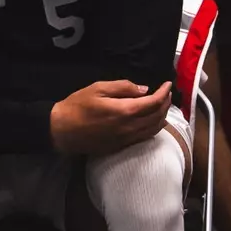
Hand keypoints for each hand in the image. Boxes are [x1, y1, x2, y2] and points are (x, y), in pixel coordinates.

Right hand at [50, 80, 172, 155]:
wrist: (62, 131)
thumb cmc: (78, 106)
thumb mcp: (98, 88)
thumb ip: (123, 87)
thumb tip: (144, 89)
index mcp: (125, 111)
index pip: (154, 102)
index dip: (164, 92)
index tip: (167, 84)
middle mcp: (130, 127)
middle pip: (157, 116)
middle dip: (165, 103)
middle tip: (166, 93)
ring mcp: (126, 139)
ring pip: (154, 129)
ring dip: (162, 117)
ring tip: (163, 106)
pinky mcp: (121, 146)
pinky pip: (144, 137)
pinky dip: (154, 128)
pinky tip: (152, 121)